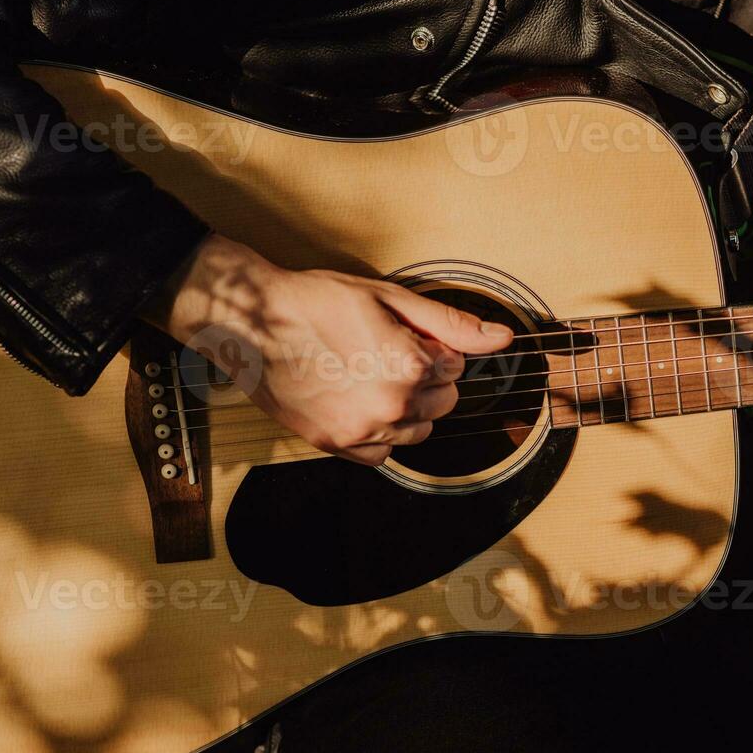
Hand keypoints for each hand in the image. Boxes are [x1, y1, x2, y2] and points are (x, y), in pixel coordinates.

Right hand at [151, 234, 512, 464]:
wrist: (251, 323)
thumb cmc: (316, 302)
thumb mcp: (389, 298)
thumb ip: (451, 323)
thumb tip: (501, 338)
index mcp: (410, 366)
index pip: (456, 365)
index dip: (434, 346)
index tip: (405, 334)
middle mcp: (391, 406)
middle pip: (443, 400)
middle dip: (427, 376)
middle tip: (387, 351)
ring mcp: (363, 430)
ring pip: (419, 430)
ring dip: (408, 406)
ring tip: (372, 374)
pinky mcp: (337, 444)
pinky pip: (383, 453)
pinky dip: (381, 432)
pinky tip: (361, 401)